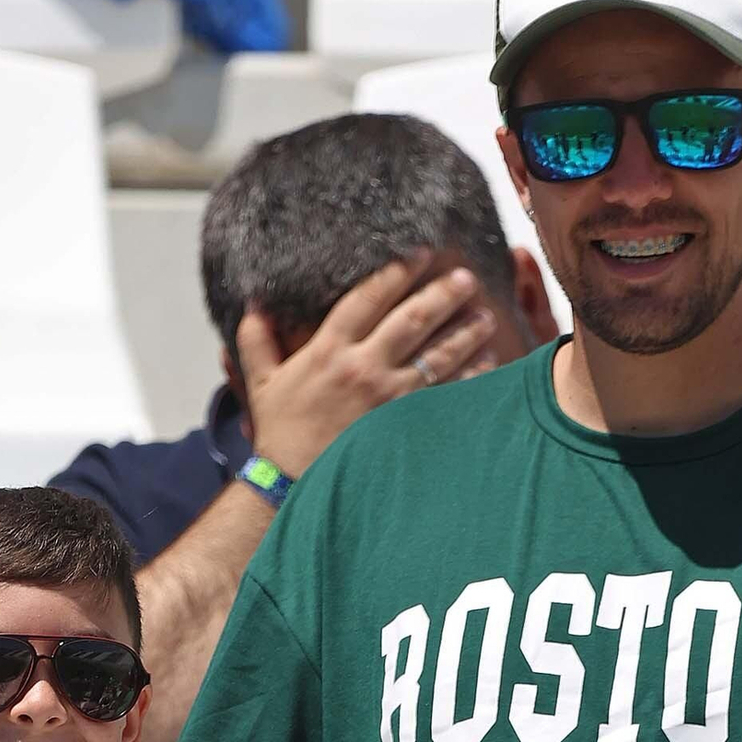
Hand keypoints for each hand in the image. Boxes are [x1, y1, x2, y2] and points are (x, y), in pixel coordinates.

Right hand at [240, 254, 498, 480]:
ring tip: (485, 316)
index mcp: (328, 350)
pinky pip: (447, 394)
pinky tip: (487, 362)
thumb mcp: (260, 383)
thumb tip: (254, 304)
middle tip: (467, 278)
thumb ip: (256, 340)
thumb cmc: (280, 435)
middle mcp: (362, 368)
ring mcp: (388, 398)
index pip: (368, 297)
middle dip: (443, 294)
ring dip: (465, 332)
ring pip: (437, 355)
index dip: (397, 271)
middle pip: (413, 319)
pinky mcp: (405, 425)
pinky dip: (471, 377)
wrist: (291, 487)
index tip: (421, 253)